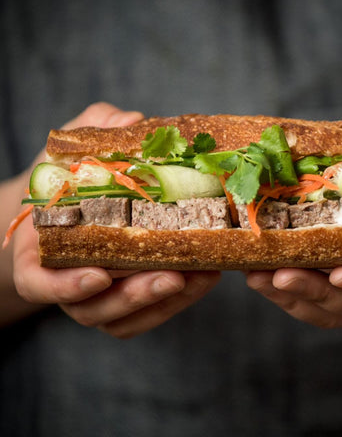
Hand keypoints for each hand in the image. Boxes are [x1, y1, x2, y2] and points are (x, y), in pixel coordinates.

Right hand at [13, 102, 220, 337]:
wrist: (73, 211)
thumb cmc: (67, 185)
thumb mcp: (73, 152)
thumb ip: (91, 133)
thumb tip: (130, 121)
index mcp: (42, 254)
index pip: (40, 283)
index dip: (66, 286)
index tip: (99, 275)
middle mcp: (70, 284)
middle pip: (95, 309)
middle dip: (135, 295)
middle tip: (173, 276)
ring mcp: (100, 298)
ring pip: (127, 318)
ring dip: (165, 302)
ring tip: (200, 276)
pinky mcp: (129, 302)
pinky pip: (150, 314)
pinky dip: (178, 302)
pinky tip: (204, 276)